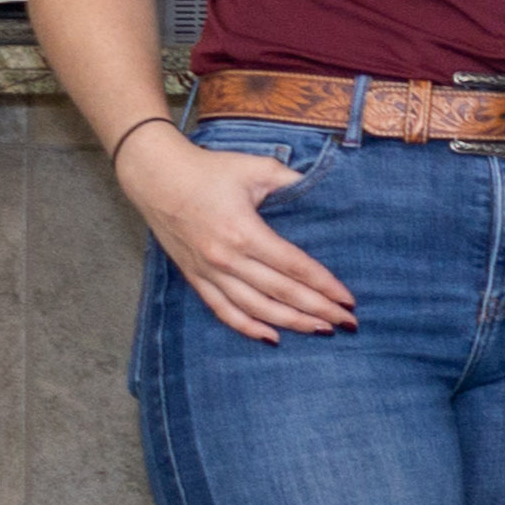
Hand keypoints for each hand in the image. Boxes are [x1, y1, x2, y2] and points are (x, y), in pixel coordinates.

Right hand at [122, 132, 353, 343]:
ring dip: (290, 323)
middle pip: (281, 293)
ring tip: (320, 330)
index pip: (295, 266)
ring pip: (256, 308)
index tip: (348, 299)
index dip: (324, 285)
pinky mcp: (194, 277)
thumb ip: (292, 183)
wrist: (156, 176)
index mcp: (245, 232)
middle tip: (347, 323)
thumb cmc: (209, 169)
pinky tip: (272, 337)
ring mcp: (208, 271)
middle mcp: (227, 259)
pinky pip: (223, 310)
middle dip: (318, 310)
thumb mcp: (257, 168)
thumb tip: (325, 193)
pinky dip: (248, 327)